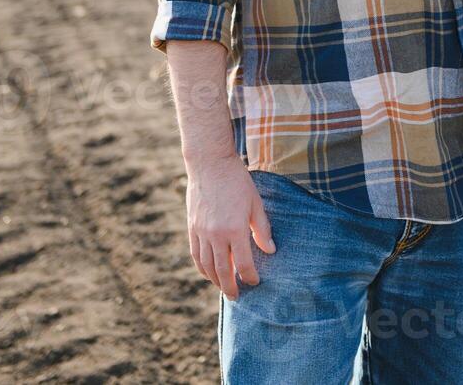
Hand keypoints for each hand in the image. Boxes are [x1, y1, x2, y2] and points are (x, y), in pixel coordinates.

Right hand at [185, 156, 274, 300]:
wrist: (210, 165)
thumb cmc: (238, 182)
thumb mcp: (256, 204)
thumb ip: (262, 229)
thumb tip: (270, 250)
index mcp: (235, 230)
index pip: (243, 263)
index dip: (250, 276)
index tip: (255, 282)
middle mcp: (216, 235)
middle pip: (222, 270)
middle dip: (230, 287)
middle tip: (237, 297)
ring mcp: (201, 233)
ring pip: (206, 266)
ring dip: (215, 280)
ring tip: (223, 288)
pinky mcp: (192, 228)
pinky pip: (195, 255)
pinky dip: (201, 267)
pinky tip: (208, 273)